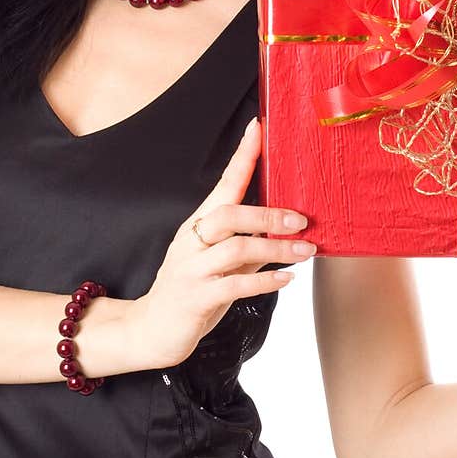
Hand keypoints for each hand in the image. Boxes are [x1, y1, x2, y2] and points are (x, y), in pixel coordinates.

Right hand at [124, 117, 316, 369]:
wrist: (152, 329)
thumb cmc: (191, 290)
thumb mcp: (218, 263)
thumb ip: (247, 246)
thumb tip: (286, 230)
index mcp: (198, 224)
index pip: (223, 183)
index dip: (242, 156)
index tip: (259, 128)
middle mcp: (193, 241)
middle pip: (230, 214)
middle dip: (269, 213)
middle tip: (302, 219)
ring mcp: (192, 269)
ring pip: (237, 249)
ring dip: (276, 248)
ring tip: (305, 251)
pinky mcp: (196, 297)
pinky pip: (235, 286)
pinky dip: (265, 282)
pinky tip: (286, 279)